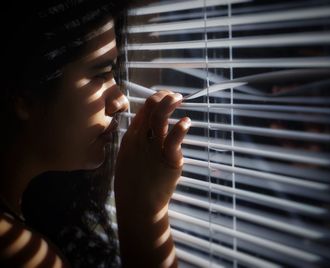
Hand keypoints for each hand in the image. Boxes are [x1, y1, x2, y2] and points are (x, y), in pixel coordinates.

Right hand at [115, 90, 190, 217]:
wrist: (137, 207)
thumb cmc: (133, 184)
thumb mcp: (128, 158)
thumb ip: (137, 142)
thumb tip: (146, 130)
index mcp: (131, 138)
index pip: (143, 111)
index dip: (155, 100)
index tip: (165, 98)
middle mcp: (141, 140)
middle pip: (151, 109)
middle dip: (163, 97)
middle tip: (175, 96)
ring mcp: (153, 149)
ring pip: (160, 119)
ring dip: (170, 105)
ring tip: (179, 99)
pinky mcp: (168, 160)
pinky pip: (174, 140)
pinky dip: (180, 128)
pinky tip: (186, 121)